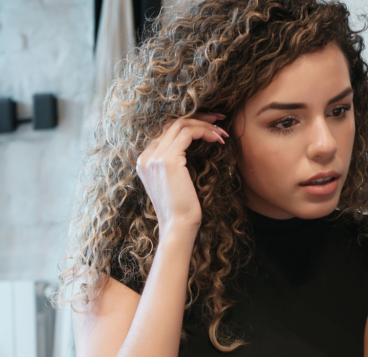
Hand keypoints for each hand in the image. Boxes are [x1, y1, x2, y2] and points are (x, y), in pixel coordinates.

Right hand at [135, 114, 226, 243]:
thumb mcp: (177, 184)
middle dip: (199, 118)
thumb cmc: (183, 211)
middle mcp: (146, 156)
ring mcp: (154, 157)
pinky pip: (188, 133)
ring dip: (205, 125)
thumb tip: (192, 151)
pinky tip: (218, 139)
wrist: (178, 227)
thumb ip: (177, 166)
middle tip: (220, 120)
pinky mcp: (167, 160)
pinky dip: (205, 132)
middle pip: (172, 123)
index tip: (211, 127)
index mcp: (145, 161)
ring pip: (181, 124)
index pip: (167, 131)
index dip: (190, 124)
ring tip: (222, 132)